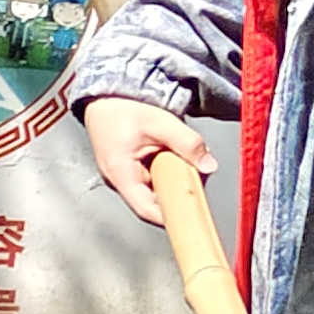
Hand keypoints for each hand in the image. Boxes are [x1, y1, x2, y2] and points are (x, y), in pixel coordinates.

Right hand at [84, 94, 210, 226]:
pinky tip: (172, 157)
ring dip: (173, 180)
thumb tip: (208, 165)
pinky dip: (166, 171)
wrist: (104, 98)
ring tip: (183, 161)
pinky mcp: (129, 169)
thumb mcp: (161, 123)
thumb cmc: (122, 109)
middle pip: (154, 201)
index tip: (192, 213)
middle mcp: (119, 181)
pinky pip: (151, 179)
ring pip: (154, 190)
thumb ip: (187, 144)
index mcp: (121, 174)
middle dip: (177, 192)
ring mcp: (123, 176)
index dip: (171, 216)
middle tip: (195, 176)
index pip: (147, 209)